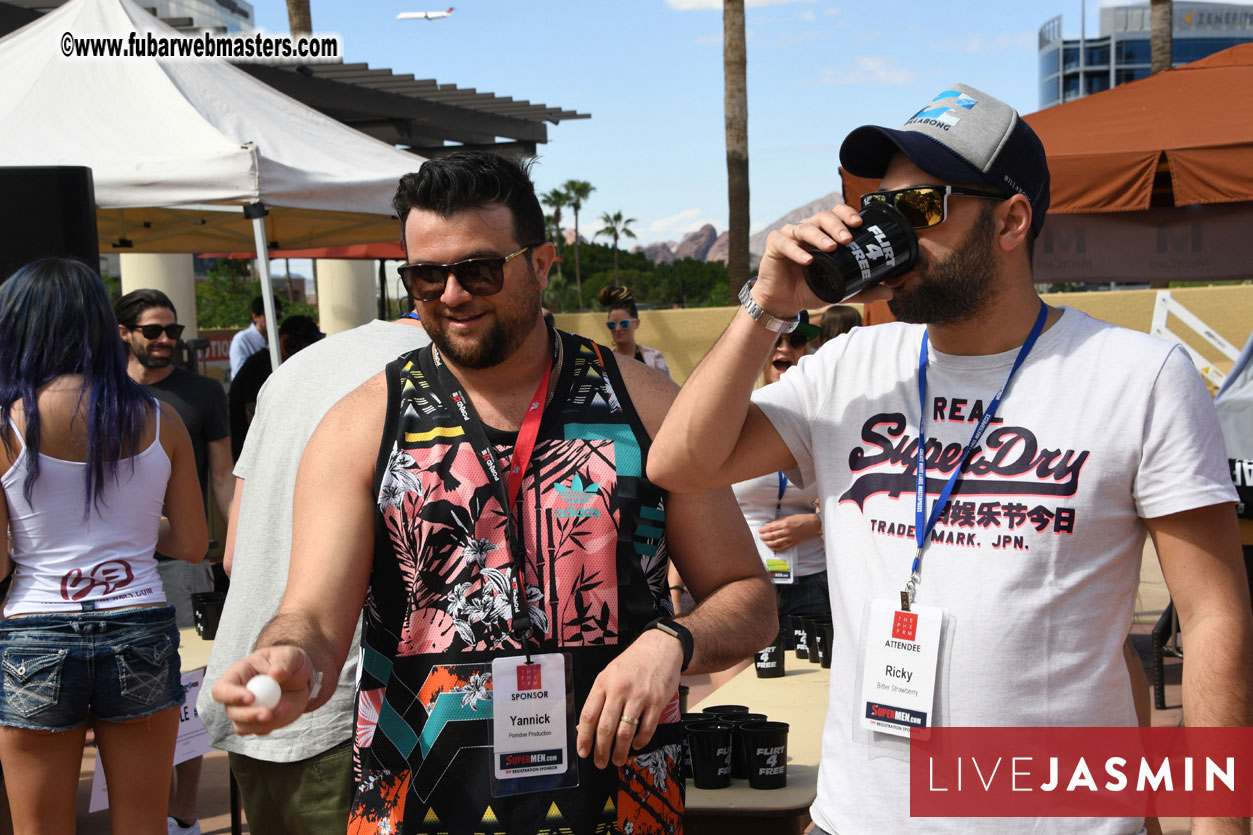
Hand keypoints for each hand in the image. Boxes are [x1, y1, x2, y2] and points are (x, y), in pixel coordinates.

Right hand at [210, 645, 315, 735]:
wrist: (301, 679)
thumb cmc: (290, 662)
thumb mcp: (291, 655)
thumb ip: (284, 662)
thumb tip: (276, 674)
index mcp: (238, 675)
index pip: (222, 689)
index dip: (231, 696)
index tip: (251, 698)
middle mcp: (236, 696)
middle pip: (231, 712)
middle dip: (248, 715)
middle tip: (268, 714)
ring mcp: (246, 711)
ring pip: (242, 726)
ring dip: (262, 723)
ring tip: (284, 709)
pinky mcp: (258, 723)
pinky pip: (259, 730)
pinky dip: (273, 725)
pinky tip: (284, 712)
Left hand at [576, 629, 682, 768]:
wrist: (661, 647)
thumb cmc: (634, 661)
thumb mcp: (610, 674)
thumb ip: (599, 698)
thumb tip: (586, 726)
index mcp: (603, 682)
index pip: (588, 715)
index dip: (584, 737)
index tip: (583, 751)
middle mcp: (620, 690)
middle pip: (606, 727)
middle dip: (601, 750)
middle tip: (600, 762)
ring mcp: (639, 696)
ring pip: (625, 732)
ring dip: (620, 751)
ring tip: (617, 760)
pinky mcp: (657, 701)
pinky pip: (647, 728)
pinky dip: (641, 741)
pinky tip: (636, 745)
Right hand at [755, 205, 873, 313]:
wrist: (784, 303)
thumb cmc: (810, 289)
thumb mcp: (840, 290)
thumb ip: (863, 290)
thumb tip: (890, 292)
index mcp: (824, 234)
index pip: (837, 214)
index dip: (847, 214)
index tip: (859, 224)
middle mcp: (808, 231)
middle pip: (823, 217)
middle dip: (836, 225)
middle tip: (847, 238)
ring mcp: (790, 236)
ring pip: (805, 227)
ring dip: (819, 236)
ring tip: (831, 247)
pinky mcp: (775, 244)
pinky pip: (784, 242)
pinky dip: (796, 250)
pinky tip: (807, 259)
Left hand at [758, 514, 820, 551]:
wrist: (811, 524)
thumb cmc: (800, 519)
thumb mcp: (787, 517)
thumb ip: (777, 522)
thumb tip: (768, 525)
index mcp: (785, 524)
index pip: (771, 528)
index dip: (763, 530)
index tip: (759, 531)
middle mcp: (787, 531)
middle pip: (772, 536)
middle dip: (764, 537)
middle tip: (760, 537)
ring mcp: (790, 538)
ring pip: (776, 543)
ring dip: (769, 543)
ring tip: (764, 542)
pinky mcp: (793, 543)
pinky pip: (783, 548)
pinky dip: (777, 548)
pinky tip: (773, 547)